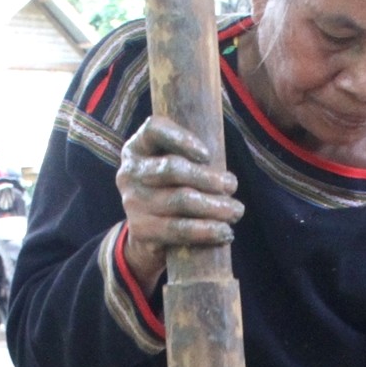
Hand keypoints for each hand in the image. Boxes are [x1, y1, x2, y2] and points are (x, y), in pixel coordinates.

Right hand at [116, 117, 242, 288]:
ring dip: (215, 206)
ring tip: (236, 211)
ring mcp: (133, 203)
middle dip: (209, 178)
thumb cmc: (171, 192)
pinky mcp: (141, 231)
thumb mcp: (175, 168)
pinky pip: (179, 230)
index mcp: (137, 149)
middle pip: (172, 168)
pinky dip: (206, 231)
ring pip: (180, 200)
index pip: (153, 130)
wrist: (147, 236)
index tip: (207, 154)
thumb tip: (227, 171)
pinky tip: (224, 232)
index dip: (181, 138)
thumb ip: (193, 159)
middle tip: (232, 185)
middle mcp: (129, 173)